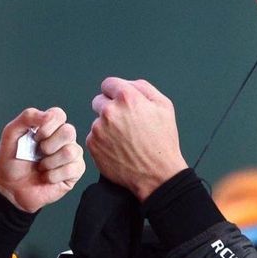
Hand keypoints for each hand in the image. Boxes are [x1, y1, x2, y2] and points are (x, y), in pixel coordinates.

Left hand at [0, 107, 84, 211]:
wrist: (10, 188)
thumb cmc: (11, 161)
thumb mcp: (11, 134)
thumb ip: (27, 117)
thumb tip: (47, 115)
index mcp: (49, 126)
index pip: (59, 114)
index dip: (48, 125)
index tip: (35, 137)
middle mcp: (62, 139)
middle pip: (69, 131)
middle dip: (49, 145)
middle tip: (38, 153)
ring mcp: (71, 155)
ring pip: (71, 151)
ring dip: (50, 162)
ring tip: (41, 167)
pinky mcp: (74, 172)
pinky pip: (73, 169)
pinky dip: (54, 175)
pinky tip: (46, 177)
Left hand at [86, 77, 187, 200]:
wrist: (157, 174)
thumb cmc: (162, 141)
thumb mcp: (164, 106)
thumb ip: (143, 87)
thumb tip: (127, 83)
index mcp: (127, 98)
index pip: (108, 84)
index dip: (115, 93)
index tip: (120, 103)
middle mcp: (109, 111)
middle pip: (99, 101)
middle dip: (109, 109)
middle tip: (124, 124)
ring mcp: (98, 129)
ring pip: (97, 121)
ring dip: (106, 127)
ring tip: (124, 140)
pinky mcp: (92, 145)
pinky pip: (93, 137)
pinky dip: (102, 142)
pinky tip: (117, 149)